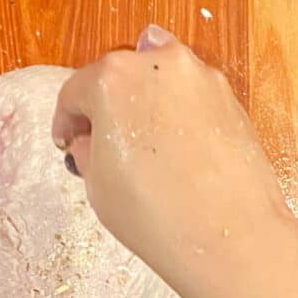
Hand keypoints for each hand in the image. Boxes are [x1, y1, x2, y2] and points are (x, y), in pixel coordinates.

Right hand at [52, 25, 297, 296]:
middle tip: (103, 145)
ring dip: (144, 105)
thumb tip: (92, 141)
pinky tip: (176, 151)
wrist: (228, 234)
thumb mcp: (95, 183)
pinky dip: (177, 115)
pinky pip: (190, 99)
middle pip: (119, 77)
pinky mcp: (230, 98)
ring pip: (159, 81)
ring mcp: (201, 77)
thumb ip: (87, 149)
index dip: (66, 121)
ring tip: (143, 148)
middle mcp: (158, 63)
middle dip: (107, 108)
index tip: (67, 143)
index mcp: (112, 78)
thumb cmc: (151, 210)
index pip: (75, 92)